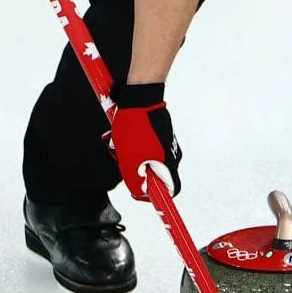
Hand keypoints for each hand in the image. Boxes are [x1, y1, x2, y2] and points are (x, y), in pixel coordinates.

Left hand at [108, 82, 181, 200]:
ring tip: (120, 145)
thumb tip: (139, 192)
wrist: (141, 96)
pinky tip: (123, 135)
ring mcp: (166, 142)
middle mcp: (171, 154)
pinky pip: (146, 145)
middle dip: (137, 171)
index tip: (139, 191)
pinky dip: (134, 144)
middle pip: (155, 175)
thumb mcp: (130, 158)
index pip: (170, 191)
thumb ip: (135, 179)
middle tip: (123, 162)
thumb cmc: (136, 126)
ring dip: (132, 156)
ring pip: (148, 159)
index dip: (154, 196)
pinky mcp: (159, 132)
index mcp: (169, 164)